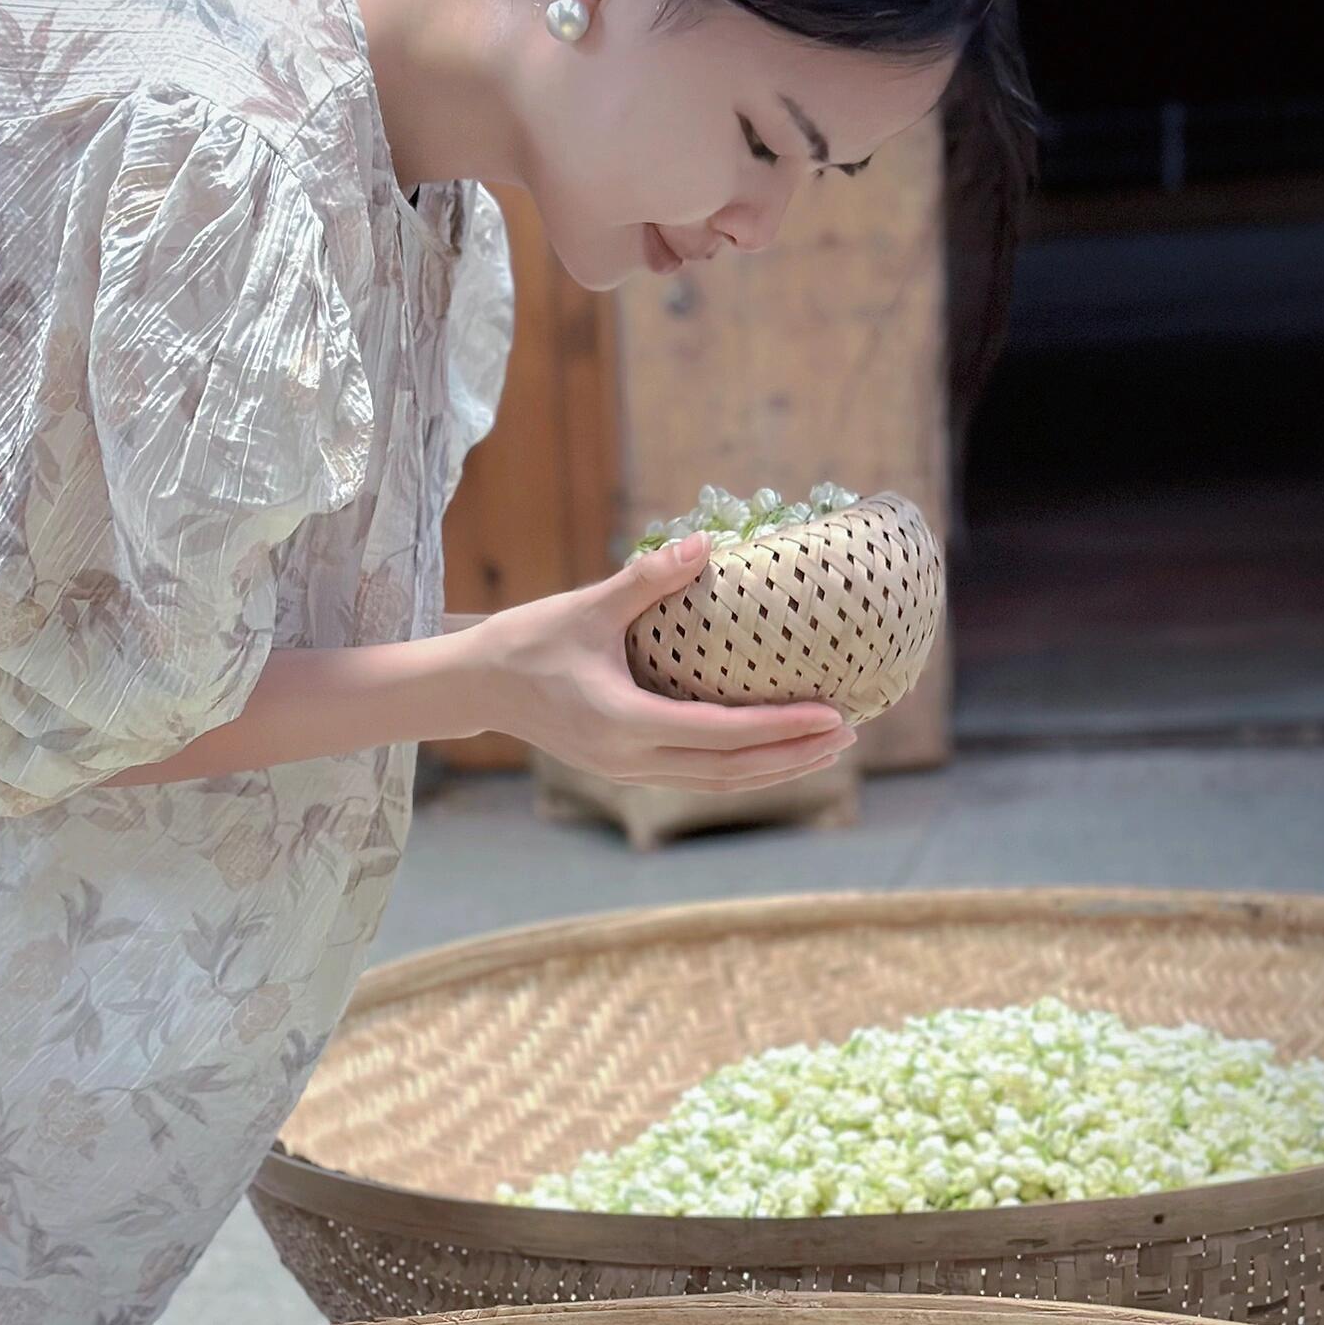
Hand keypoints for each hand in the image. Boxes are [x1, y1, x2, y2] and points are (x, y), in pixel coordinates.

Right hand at [458, 534, 853, 790]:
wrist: (476, 688)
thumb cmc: (526, 641)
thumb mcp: (585, 605)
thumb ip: (646, 579)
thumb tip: (704, 542)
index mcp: (623, 722)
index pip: (721, 733)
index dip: (781, 727)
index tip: (832, 714)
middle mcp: (629, 760)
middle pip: (730, 771)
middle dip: (793, 756)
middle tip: (847, 734)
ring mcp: (626, 771)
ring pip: (716, 782)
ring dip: (774, 769)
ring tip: (824, 750)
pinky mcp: (623, 769)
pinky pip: (696, 776)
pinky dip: (741, 768)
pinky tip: (771, 753)